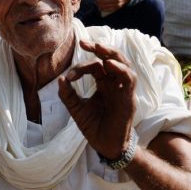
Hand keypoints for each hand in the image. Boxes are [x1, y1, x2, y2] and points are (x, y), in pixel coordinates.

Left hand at [57, 40, 137, 160]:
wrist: (106, 146)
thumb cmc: (95, 128)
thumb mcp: (77, 110)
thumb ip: (68, 95)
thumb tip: (60, 78)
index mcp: (104, 85)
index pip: (96, 66)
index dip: (82, 67)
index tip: (70, 76)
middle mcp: (115, 84)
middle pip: (112, 59)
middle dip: (100, 48)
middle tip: (84, 42)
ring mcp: (123, 90)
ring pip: (124, 64)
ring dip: (112, 54)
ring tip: (99, 48)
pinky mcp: (128, 98)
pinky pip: (129, 78)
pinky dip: (120, 69)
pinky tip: (108, 64)